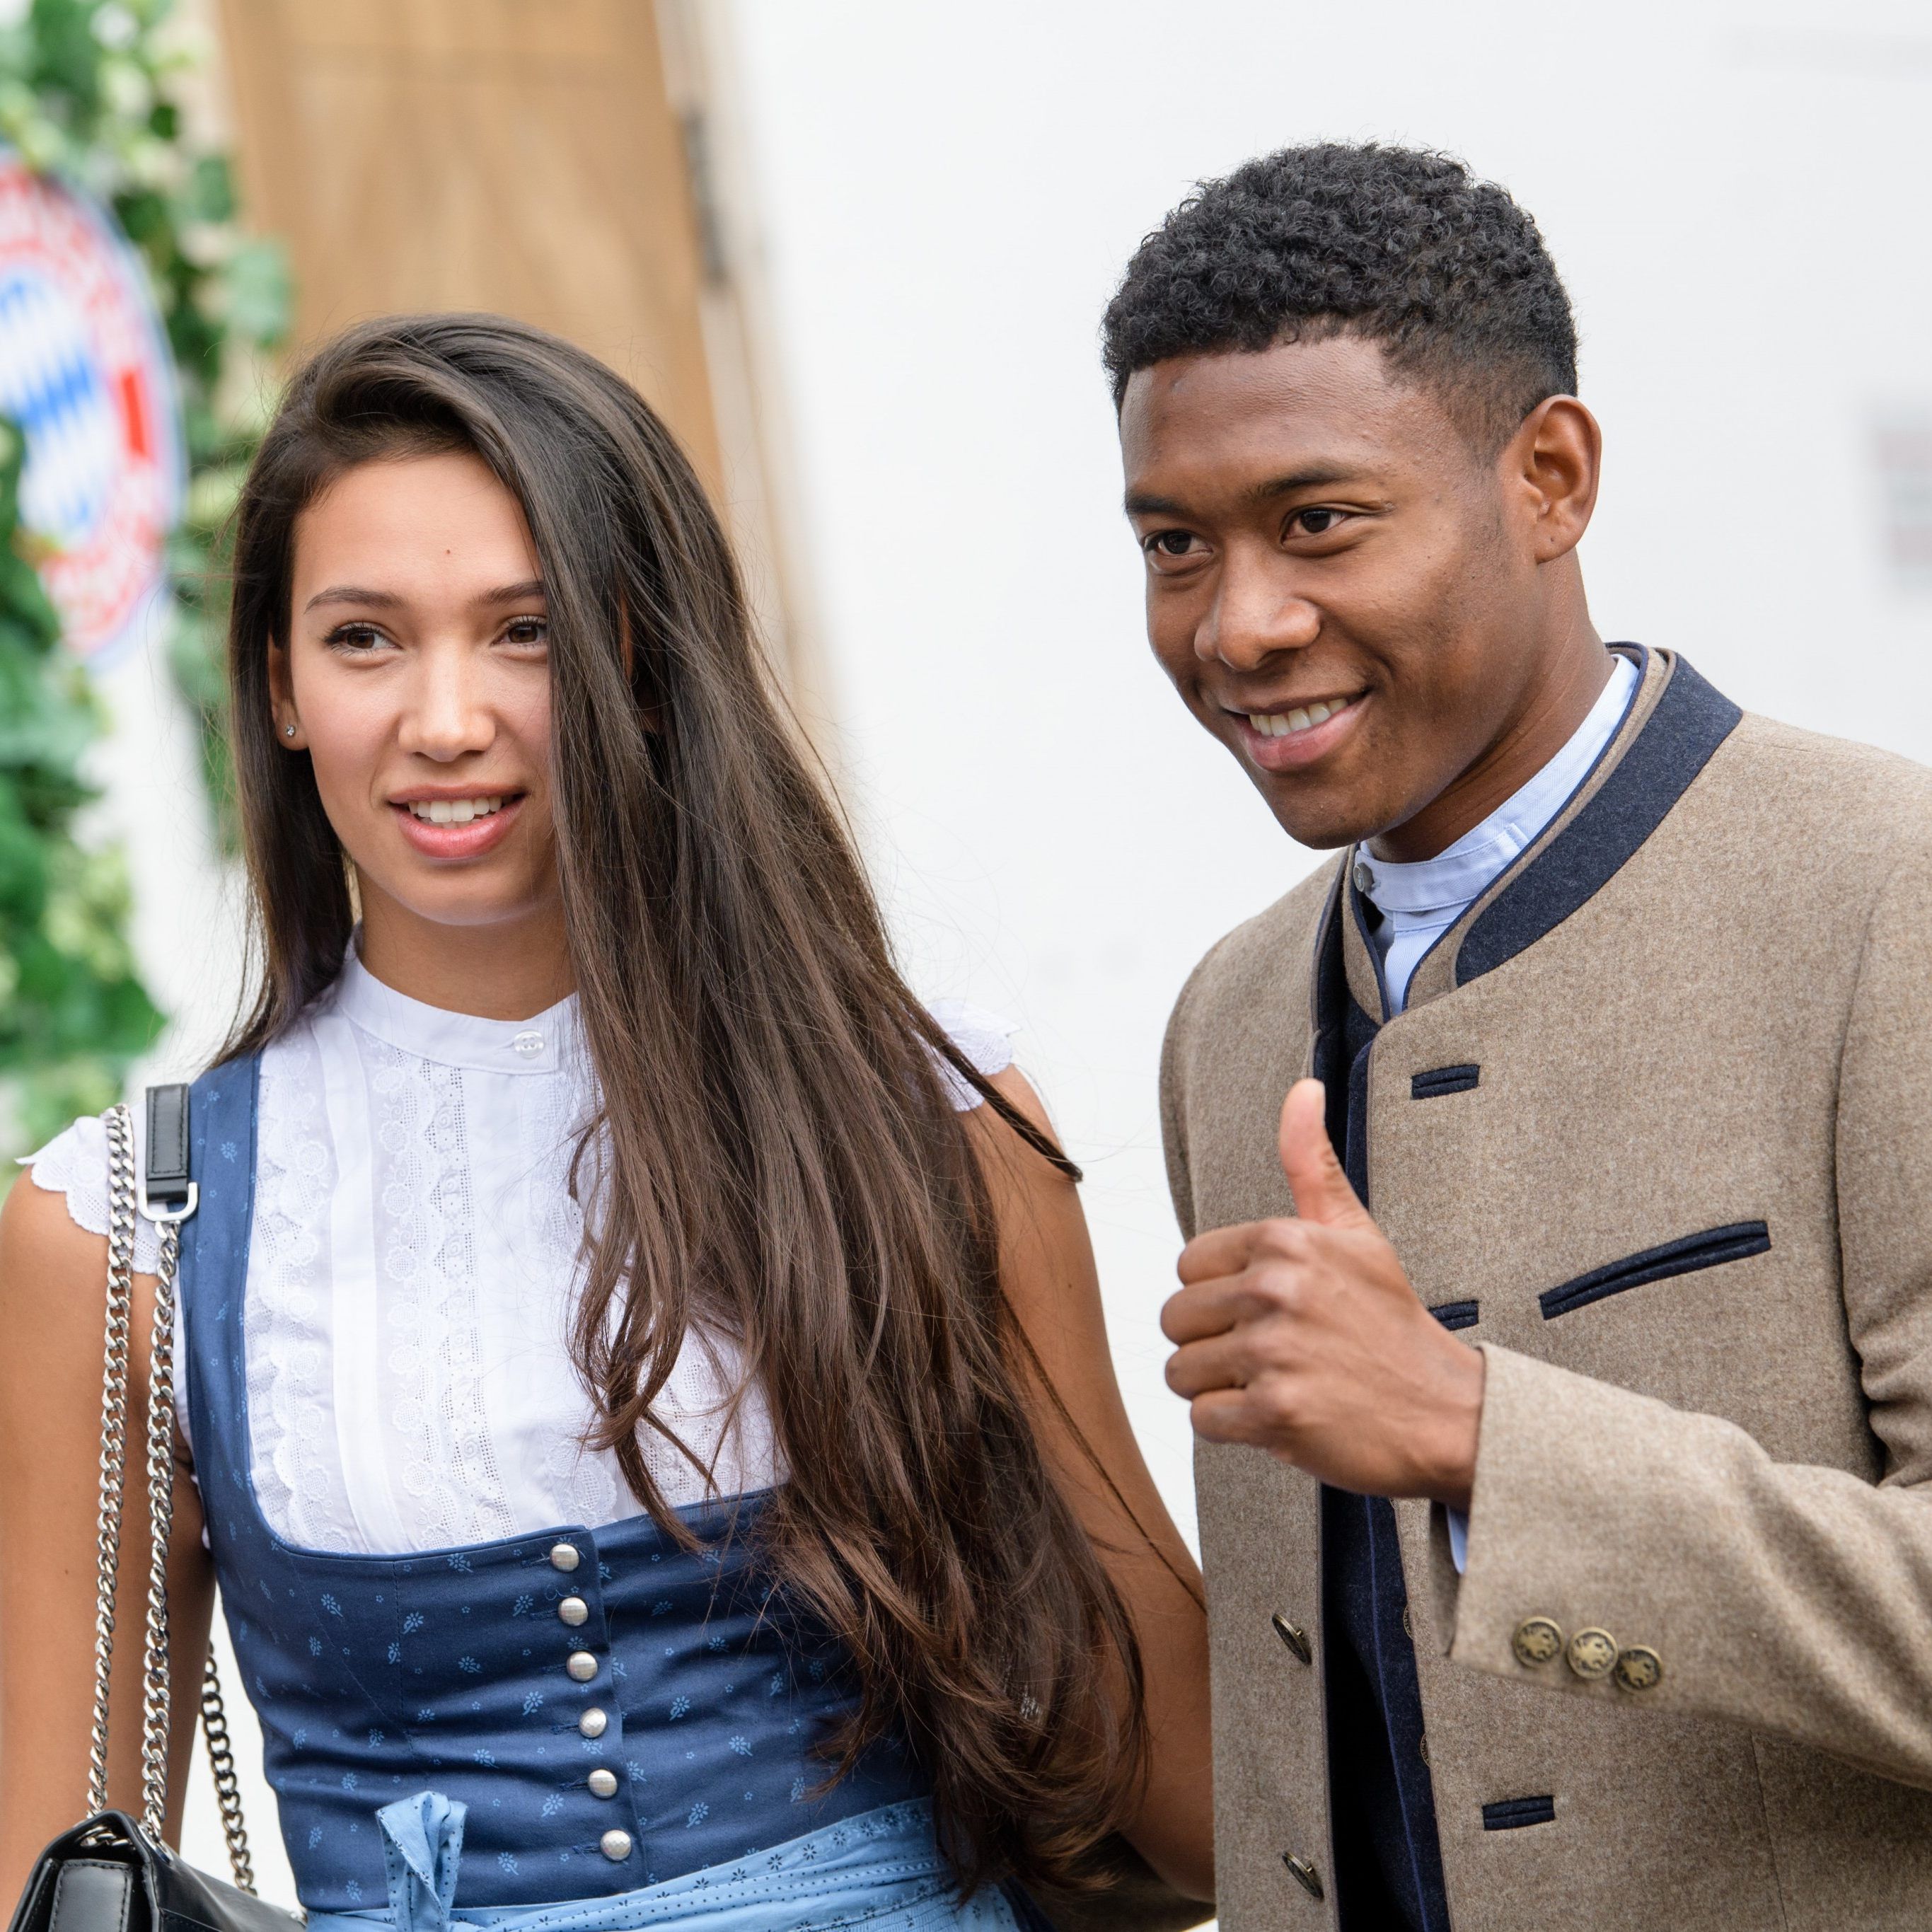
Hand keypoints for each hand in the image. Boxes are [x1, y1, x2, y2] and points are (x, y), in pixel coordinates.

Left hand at [1161, 1079, 1483, 1508]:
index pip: (1188, 1266)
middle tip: (1272, 1355)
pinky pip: (1203, 1418)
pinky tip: (1283, 1416)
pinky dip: (1235, 1428)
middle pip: (1176, 1319)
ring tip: (1277, 1383)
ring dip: (1220, 1388)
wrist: (1449, 1413)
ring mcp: (1275, 1351)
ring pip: (1181, 1372)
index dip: (1220, 1296)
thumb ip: (1311, 1163)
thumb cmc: (1389, 1323)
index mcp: (1284, 1240)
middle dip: (1212, 1344)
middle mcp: (1276, 1288)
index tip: (1270, 1312)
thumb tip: (1303, 1088)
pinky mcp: (1276, 1411)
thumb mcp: (1355, 1233)